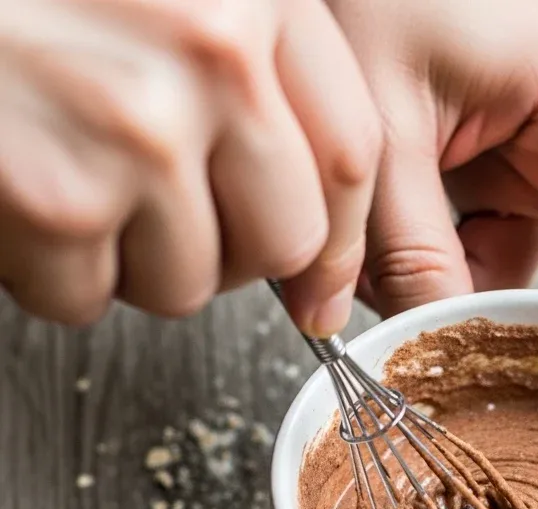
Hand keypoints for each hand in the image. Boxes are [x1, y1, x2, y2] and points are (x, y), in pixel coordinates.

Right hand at [0, 0, 380, 334]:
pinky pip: (87, 297)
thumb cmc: (27, 0)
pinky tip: (15, 193)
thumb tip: (319, 261)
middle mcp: (211, 52)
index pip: (352, 153)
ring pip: (189, 283)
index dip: (339, 239)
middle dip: (227, 253)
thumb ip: (256, 86)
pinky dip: (46, 271)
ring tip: (64, 173)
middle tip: (155, 213)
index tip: (320, 287)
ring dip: (125, 260)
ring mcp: (138, 126)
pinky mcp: (58, 195)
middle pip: (287, 238)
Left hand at [330, 0, 537, 329]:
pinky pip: (486, 260)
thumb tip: (438, 357)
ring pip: (523, 277)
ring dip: (455, 289)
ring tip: (384, 254)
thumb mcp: (383, 137)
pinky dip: (439, 270)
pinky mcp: (505, 179)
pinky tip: (390, 243)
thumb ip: (415, 257)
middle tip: (475, 357)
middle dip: (522, 316)